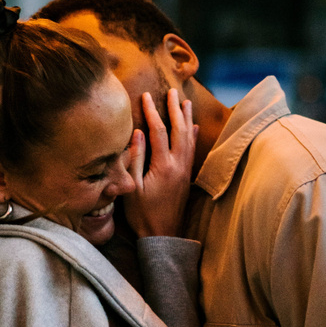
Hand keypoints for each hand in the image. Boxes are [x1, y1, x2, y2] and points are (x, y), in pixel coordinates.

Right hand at [124, 89, 197, 237]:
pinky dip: (192, 136)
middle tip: (172, 91)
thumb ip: (134, 159)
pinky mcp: (186, 177)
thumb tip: (138, 133)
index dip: (152, 111)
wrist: (162, 235)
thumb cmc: (142, 214)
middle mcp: (178, 165)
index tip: (146, 96)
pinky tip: (193, 127)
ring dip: (186, 118)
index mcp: (163, 166)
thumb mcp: (132, 187)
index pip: (158, 131)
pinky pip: (192, 150)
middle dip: (174, 108)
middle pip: (178, 130)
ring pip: (188, 138)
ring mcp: (184, 171)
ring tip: (185, 102)